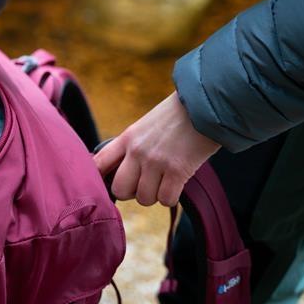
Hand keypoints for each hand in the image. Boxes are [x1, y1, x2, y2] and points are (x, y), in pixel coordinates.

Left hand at [93, 92, 220, 206]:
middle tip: (144, 184)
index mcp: (127, 138)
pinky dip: (172, 197)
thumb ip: (133, 145)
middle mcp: (137, 151)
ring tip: (164, 182)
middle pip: (119, 190)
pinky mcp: (178, 171)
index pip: (99, 163)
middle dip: (131, 192)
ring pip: (144, 198)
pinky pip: (166, 199)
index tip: (104, 184)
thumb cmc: (178, 115)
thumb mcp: (146, 125)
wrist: (206, 104)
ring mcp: (156, 162)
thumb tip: (124, 169)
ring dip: (154, 195)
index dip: (97, 178)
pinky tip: (177, 185)